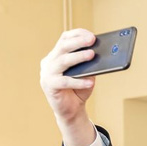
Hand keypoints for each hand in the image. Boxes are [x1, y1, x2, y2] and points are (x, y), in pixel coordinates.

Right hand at [39, 29, 97, 145]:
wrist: (71, 111)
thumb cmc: (79, 90)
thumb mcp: (87, 75)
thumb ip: (89, 65)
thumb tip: (99, 54)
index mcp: (56, 56)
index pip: (64, 39)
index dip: (77, 35)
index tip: (91, 35)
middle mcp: (49, 62)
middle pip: (62, 47)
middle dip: (78, 42)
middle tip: (92, 40)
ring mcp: (47, 73)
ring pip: (62, 61)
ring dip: (78, 57)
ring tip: (92, 55)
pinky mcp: (49, 86)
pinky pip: (64, 82)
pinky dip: (79, 81)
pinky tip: (91, 82)